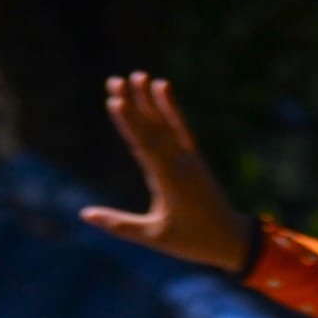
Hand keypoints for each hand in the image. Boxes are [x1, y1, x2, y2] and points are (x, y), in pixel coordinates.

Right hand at [79, 74, 251, 270]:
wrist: (232, 239)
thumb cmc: (193, 241)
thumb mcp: (155, 236)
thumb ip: (120, 225)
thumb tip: (85, 214)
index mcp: (169, 182)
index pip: (145, 147)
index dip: (130, 124)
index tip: (115, 102)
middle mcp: (180, 165)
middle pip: (153, 130)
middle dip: (134, 105)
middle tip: (115, 80)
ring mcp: (189, 159)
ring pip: (168, 125)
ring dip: (152, 101)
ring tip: (139, 76)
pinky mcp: (195, 158)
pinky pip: (181, 130)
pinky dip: (172, 111)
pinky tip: (163, 90)